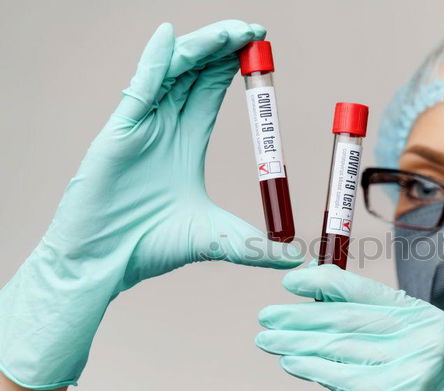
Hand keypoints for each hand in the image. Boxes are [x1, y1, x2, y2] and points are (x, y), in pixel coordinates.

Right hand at [0, 21, 303, 389]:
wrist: (103, 265)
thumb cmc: (149, 248)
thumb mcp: (217, 240)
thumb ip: (257, 246)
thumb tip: (299, 258)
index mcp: (183, 144)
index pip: (210, 92)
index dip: (232, 66)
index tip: (260, 48)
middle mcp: (162, 129)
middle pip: (193, 73)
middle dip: (223, 47)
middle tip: (256, 31)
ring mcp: (138, 128)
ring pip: (171, 74)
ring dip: (201, 49)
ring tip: (232, 32)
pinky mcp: (117, 135)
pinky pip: (137, 91)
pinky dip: (152, 63)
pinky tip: (169, 38)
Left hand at [255, 265, 443, 390]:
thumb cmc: (402, 385)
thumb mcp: (393, 343)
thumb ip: (360, 315)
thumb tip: (312, 283)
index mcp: (423, 316)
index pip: (366, 290)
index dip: (323, 282)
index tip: (290, 281)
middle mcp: (423, 339)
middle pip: (346, 320)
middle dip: (300, 317)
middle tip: (267, 316)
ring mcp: (411, 369)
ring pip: (338, 347)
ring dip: (296, 342)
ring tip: (268, 339)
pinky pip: (339, 377)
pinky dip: (309, 367)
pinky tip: (289, 362)